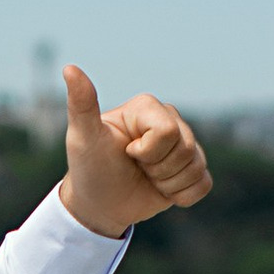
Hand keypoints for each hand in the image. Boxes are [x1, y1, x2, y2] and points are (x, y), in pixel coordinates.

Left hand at [58, 68, 211, 233]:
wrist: (98, 205)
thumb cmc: (90, 168)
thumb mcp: (82, 138)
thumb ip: (81, 104)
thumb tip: (69, 68)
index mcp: (147, 107)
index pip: (167, 131)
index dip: (147, 152)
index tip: (126, 152)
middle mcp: (169, 119)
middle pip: (186, 149)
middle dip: (158, 170)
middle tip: (135, 167)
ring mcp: (182, 144)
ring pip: (196, 166)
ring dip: (168, 183)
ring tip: (146, 178)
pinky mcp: (192, 167)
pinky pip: (204, 183)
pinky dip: (182, 195)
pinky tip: (162, 190)